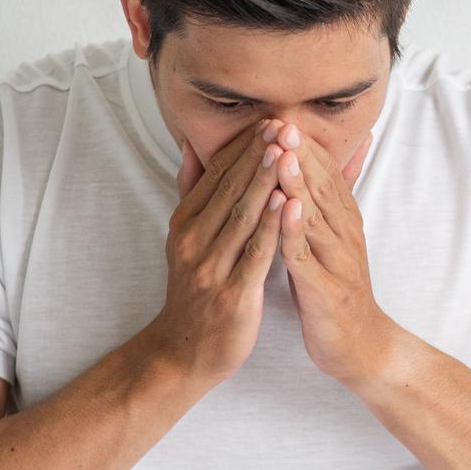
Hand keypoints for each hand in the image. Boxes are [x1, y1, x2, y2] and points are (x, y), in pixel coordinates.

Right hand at [140, 117, 287, 389]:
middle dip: (256, 154)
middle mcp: (194, 241)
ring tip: (285, 150)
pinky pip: (255, 253)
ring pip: (241, 215)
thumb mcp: (184, 238)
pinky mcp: (232, 292)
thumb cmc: (194, 290)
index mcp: (185, 223)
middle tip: (280, 122)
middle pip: (229, 189)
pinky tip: (286, 202)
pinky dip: (271, 226)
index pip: (215, 176)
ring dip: (264, 181)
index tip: (267, 118)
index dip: (242, 146)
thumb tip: (188, 147)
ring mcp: (211, 266)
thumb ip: (191, 193)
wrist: (184, 351)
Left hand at [275, 120, 394, 384]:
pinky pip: (308, 257)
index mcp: (342, 218)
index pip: (323, 172)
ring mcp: (336, 260)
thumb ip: (333, 193)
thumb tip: (343, 148)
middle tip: (281, 119)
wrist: (360, 345)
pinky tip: (286, 211)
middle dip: (299, 153)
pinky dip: (296, 232)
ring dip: (298, 184)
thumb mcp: (337, 234)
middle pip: (320, 186)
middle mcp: (344, 233)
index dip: (303, 143)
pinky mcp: (325, 289)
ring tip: (281, 154)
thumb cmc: (338, 287)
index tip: (281, 111)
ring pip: (314, 216)